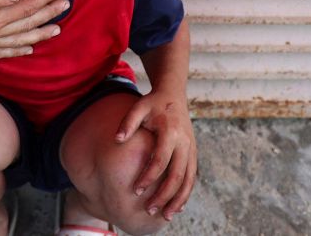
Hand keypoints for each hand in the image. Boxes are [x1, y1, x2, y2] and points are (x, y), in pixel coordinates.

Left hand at [115, 89, 197, 220]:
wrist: (173, 94)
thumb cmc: (152, 103)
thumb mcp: (138, 107)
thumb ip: (127, 123)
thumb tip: (116, 140)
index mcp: (170, 132)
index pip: (160, 160)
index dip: (149, 177)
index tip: (135, 190)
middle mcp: (185, 143)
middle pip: (177, 175)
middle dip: (164, 195)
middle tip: (149, 209)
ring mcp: (191, 149)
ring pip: (188, 180)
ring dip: (178, 199)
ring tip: (166, 215)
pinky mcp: (193, 153)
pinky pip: (192, 177)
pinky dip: (186, 193)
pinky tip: (177, 206)